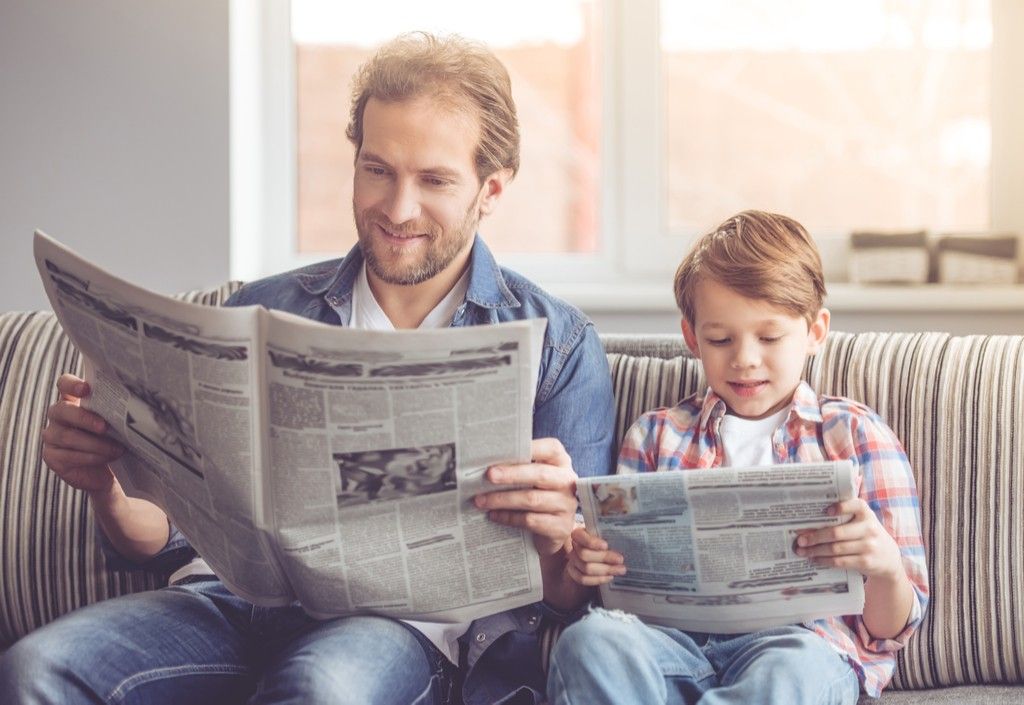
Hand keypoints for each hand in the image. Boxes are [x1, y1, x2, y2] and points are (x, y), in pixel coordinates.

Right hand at [41, 374, 124, 493]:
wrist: (105, 471)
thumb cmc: (111, 440)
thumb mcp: (114, 423)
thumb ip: (114, 411)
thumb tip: (132, 406)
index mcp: (72, 400)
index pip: (64, 384)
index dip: (72, 384)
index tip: (86, 389)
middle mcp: (58, 415)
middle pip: (62, 410)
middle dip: (85, 419)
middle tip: (105, 427)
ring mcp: (52, 435)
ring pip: (68, 436)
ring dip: (96, 444)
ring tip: (117, 449)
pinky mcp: (51, 456)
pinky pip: (69, 455)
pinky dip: (92, 457)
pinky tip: (107, 458)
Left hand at [473, 438, 577, 556]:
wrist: (552, 530)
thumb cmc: (537, 495)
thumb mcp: (532, 478)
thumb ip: (517, 467)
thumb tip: (486, 464)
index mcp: (561, 463)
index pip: (551, 448)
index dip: (531, 447)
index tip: (506, 449)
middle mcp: (568, 482)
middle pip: (540, 474)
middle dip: (511, 474)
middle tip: (488, 475)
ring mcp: (567, 505)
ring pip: (532, 500)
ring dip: (502, 499)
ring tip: (481, 500)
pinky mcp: (560, 527)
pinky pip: (530, 520)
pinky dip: (508, 517)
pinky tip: (494, 515)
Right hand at [566, 526, 625, 585]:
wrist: (596, 551)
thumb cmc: (602, 540)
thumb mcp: (604, 534)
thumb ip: (608, 535)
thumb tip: (621, 540)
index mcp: (578, 533)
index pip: (581, 537)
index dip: (592, 542)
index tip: (606, 545)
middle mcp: (573, 546)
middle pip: (584, 554)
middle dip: (604, 558)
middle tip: (620, 559)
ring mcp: (572, 560)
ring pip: (585, 568)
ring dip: (605, 570)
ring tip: (620, 570)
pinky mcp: (573, 572)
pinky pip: (583, 579)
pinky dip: (598, 579)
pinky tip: (610, 577)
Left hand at [794, 498, 902, 580]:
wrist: (889, 558)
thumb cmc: (867, 535)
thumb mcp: (863, 522)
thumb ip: (846, 516)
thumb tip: (810, 520)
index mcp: (866, 513)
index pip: (855, 505)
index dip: (840, 508)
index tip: (826, 512)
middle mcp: (869, 528)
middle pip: (837, 533)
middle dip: (815, 537)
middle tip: (800, 540)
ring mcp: (869, 546)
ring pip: (835, 549)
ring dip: (816, 551)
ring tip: (802, 551)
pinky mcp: (866, 562)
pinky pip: (840, 561)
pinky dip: (824, 560)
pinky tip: (815, 559)